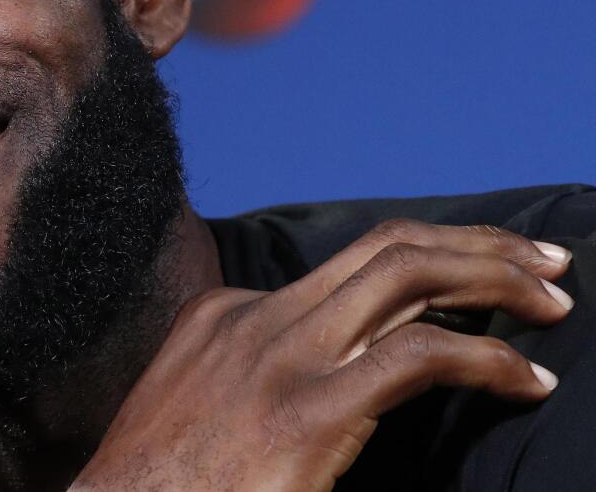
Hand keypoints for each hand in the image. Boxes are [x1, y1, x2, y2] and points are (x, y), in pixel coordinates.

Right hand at [71, 220, 573, 490]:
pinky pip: (419, 356)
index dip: (425, 269)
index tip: (471, 293)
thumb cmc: (162, 484)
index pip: (345, 268)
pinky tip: (526, 380)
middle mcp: (257, 317)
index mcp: (228, 313)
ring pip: (406, 274)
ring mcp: (280, 357)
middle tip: (543, 261)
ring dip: (494, 277)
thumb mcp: (199, 405)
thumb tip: (330, 384)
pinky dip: (488, 360)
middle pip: (385, 248)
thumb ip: (251, 374)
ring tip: (552, 297)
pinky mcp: (307, 411)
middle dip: (475, 245)